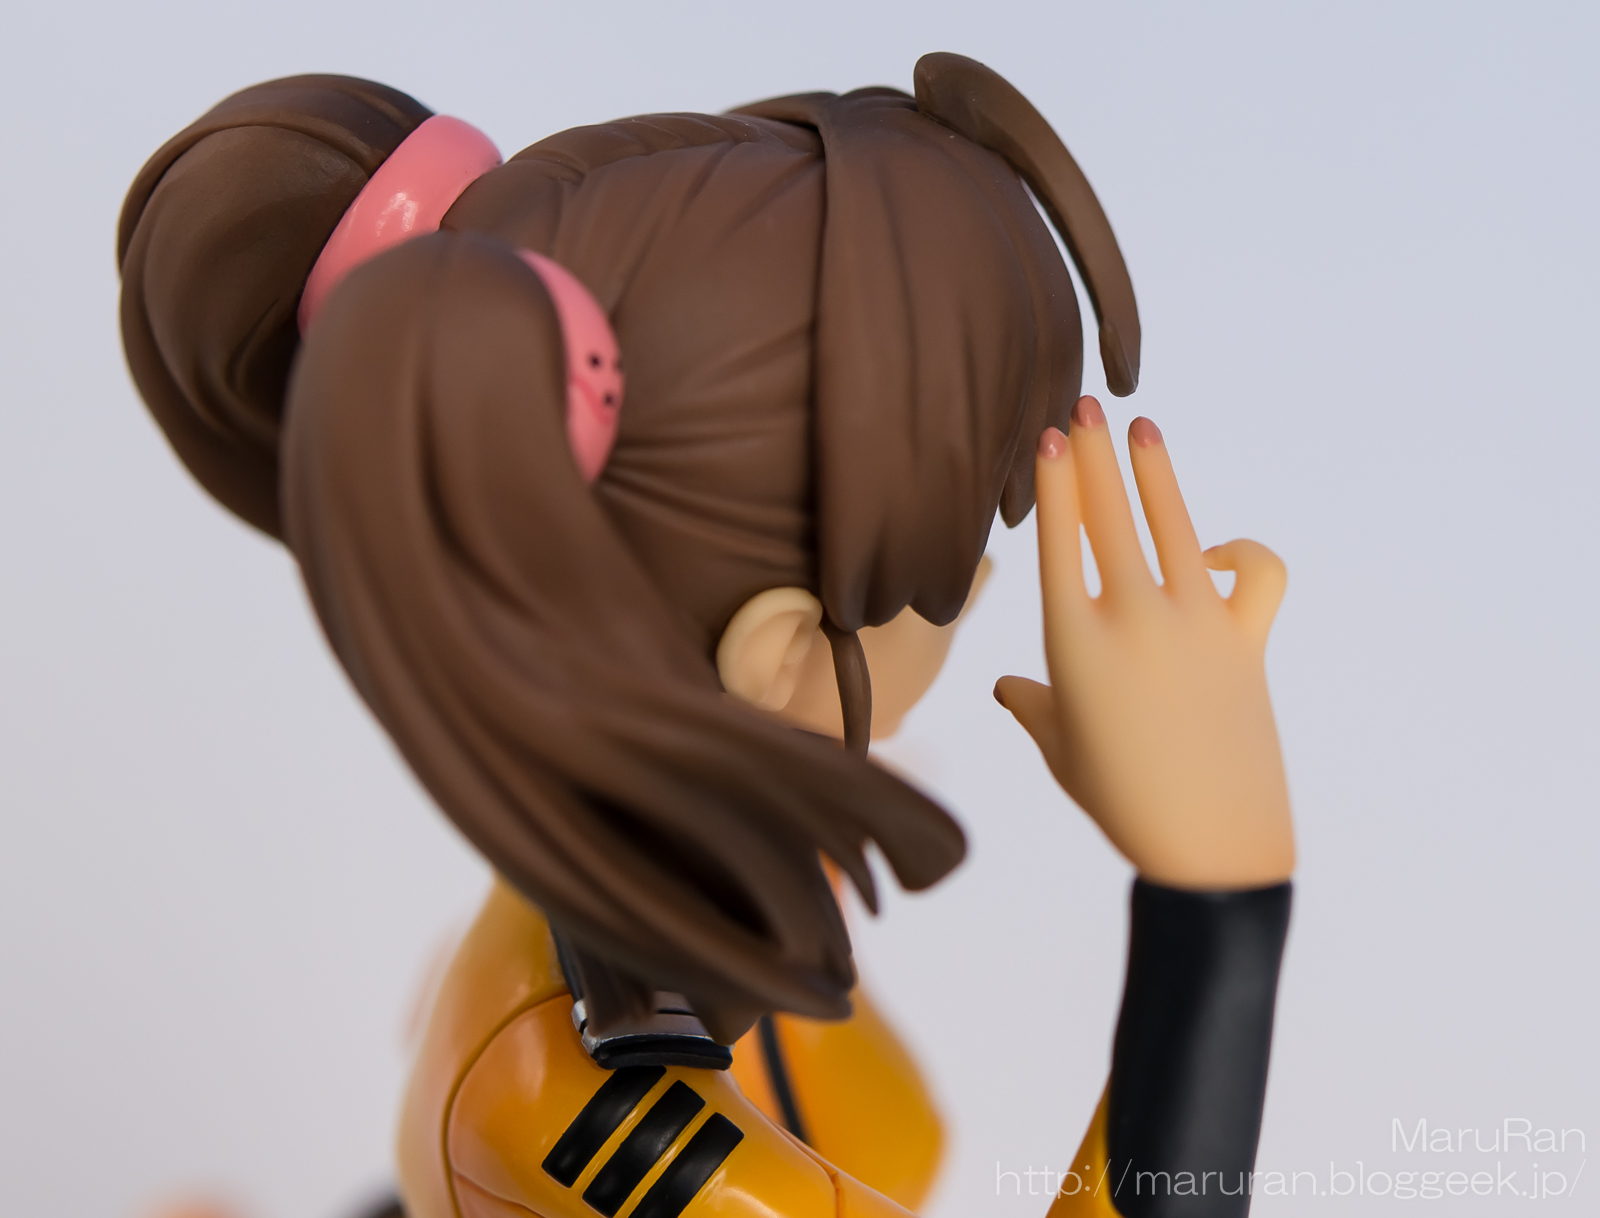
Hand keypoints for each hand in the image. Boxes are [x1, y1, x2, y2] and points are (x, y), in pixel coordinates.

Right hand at [995, 397, 1294, 889]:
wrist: (1211, 846)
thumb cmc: (1120, 801)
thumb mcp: (1060, 751)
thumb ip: (1033, 706)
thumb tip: (1008, 690)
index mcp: (1075, 642)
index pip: (1060, 540)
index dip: (1055, 483)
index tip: (1049, 439)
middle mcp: (1134, 618)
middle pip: (1110, 516)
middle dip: (1094, 454)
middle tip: (1083, 406)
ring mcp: (1197, 624)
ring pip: (1176, 526)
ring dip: (1155, 472)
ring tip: (1141, 428)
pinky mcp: (1247, 642)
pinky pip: (1257, 576)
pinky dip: (1244, 554)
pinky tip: (1218, 552)